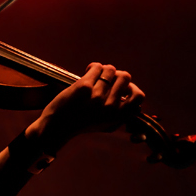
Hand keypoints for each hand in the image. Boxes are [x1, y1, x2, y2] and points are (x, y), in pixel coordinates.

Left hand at [27, 63, 144, 151]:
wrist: (56, 127)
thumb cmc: (81, 124)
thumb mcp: (105, 124)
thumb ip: (121, 113)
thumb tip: (133, 90)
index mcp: (118, 117)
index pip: (139, 96)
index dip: (132, 88)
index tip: (121, 87)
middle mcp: (110, 108)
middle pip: (125, 77)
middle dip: (116, 75)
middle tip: (106, 79)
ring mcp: (97, 97)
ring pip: (110, 70)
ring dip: (104, 70)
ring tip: (96, 75)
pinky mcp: (84, 88)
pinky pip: (96, 67)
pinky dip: (93, 67)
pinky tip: (87, 72)